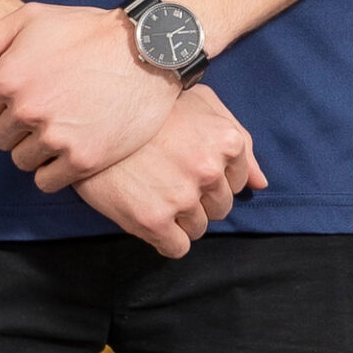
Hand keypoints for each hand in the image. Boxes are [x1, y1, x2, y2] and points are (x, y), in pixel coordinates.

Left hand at [0, 2, 179, 190]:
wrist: (149, 48)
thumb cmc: (87, 30)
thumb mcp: (30, 21)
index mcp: (7, 77)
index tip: (22, 99)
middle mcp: (26, 109)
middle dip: (17, 128)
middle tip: (49, 109)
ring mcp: (55, 136)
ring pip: (23, 161)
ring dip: (38, 149)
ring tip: (64, 124)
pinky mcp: (83, 159)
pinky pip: (48, 180)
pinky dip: (57, 169)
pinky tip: (74, 146)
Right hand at [74, 85, 266, 257]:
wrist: (92, 115)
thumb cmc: (150, 107)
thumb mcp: (203, 104)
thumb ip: (238, 141)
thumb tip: (260, 183)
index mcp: (226, 141)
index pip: (236, 182)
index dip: (210, 178)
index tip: (185, 166)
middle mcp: (209, 170)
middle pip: (219, 208)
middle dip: (197, 199)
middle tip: (166, 179)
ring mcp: (181, 196)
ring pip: (199, 228)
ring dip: (180, 218)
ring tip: (153, 192)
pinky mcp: (153, 219)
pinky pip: (177, 248)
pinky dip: (165, 239)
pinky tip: (148, 215)